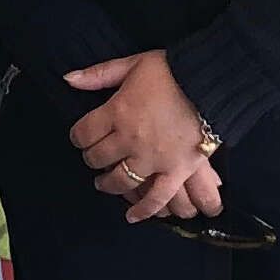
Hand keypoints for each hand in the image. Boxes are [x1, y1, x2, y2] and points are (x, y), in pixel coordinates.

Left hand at [66, 52, 225, 224]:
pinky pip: (156, 197)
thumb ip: (99, 74)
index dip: (78, 137)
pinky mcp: (176, 170)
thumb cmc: (171, 71)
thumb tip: (68, 79)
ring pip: (120, 180)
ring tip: (104, 183)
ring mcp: (152, 158)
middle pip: (98, 157)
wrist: (210, 83)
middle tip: (94, 157)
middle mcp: (130, 139)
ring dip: (108, 184)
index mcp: (116, 111)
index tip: (81, 138)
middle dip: (91, 158)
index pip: (83, 133)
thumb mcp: (133, 63)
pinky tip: (132, 216)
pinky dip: (143, 209)